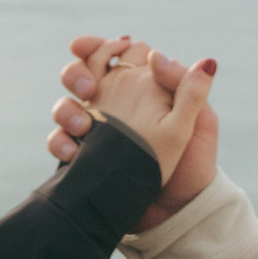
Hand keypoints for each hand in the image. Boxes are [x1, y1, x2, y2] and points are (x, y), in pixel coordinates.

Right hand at [48, 34, 219, 230]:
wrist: (177, 213)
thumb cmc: (194, 166)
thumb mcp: (199, 123)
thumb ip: (185, 85)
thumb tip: (155, 55)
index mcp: (144, 89)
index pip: (116, 55)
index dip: (97, 46)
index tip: (86, 47)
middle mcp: (116, 105)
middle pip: (81, 74)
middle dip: (74, 73)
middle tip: (89, 89)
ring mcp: (97, 130)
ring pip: (64, 105)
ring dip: (66, 110)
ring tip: (84, 127)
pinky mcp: (84, 157)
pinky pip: (58, 141)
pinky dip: (59, 143)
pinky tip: (74, 154)